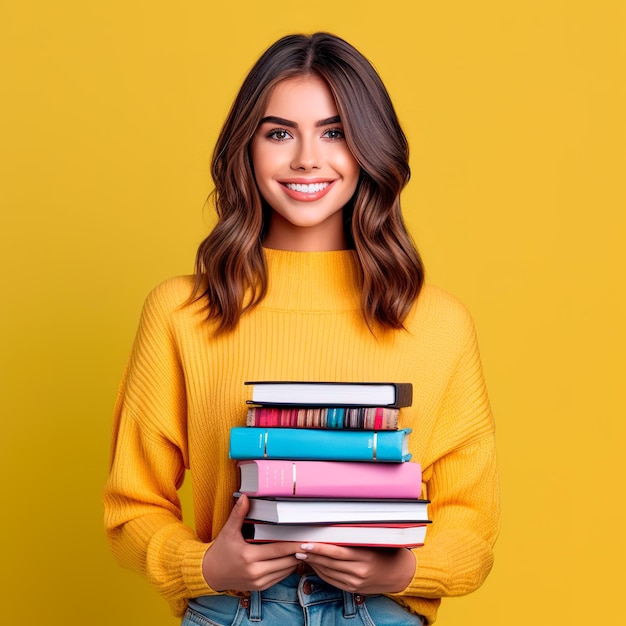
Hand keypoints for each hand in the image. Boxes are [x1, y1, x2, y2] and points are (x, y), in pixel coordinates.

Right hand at [202, 494, 300, 591]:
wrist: (210, 574)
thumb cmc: (220, 551)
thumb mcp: (228, 531)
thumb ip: (238, 514)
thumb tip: (245, 496)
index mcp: (249, 556)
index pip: (279, 550)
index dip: (294, 545)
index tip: (305, 539)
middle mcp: (255, 572)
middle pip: (286, 562)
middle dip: (298, 552)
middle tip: (310, 542)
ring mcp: (258, 582)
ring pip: (285, 572)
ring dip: (295, 561)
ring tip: (304, 549)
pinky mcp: (260, 588)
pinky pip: (280, 578)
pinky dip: (287, 569)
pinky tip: (292, 559)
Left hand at [294, 543, 415, 594]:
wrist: (398, 574)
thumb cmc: (385, 552)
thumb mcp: (373, 542)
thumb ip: (354, 538)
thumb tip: (332, 529)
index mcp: (365, 556)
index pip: (336, 551)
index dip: (319, 548)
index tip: (306, 542)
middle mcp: (360, 571)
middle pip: (330, 562)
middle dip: (312, 555)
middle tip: (299, 548)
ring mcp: (355, 582)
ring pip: (329, 572)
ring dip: (314, 564)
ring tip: (303, 555)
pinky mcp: (353, 589)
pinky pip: (332, 581)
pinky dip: (322, 572)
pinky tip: (315, 565)